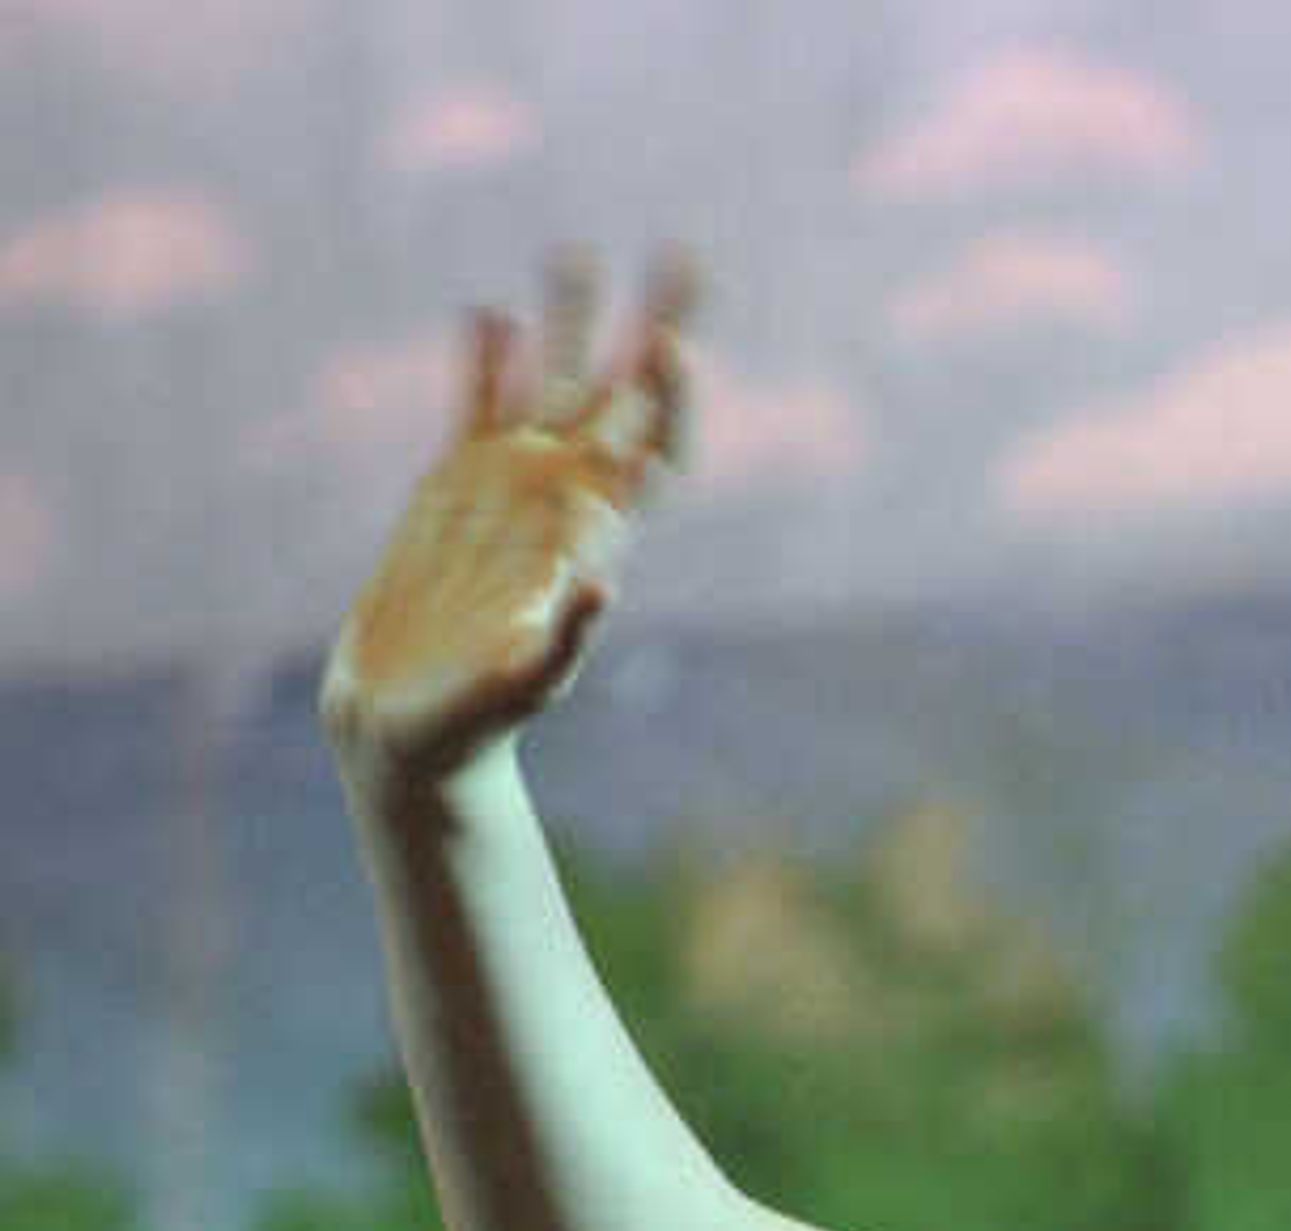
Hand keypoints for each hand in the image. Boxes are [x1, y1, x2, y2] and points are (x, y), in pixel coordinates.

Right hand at [321, 249, 696, 783]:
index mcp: (593, 539)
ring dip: (568, 319)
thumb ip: (563, 640)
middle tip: (687, 254)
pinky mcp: (452, 484)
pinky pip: (476, 405)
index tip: (671, 346)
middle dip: (655, 327)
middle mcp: (562, 500)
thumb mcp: (519, 686)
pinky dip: (484, 359)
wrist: (412, 729)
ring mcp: (508, 486)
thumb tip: (601, 581)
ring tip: (577, 249)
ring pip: (550, 384)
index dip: (671, 398)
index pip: (653, 453)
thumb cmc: (473, 724)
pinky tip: (488, 314)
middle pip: (621, 398)